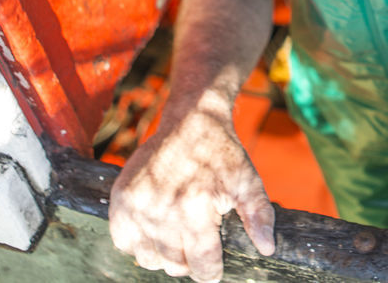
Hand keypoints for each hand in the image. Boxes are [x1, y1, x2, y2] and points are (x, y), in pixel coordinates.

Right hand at [109, 107, 274, 281]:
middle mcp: (161, 207)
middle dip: (190, 262)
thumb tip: (266, 248)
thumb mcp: (248, 181)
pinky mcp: (120, 198)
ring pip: (149, 259)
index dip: (211, 271)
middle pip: (174, 265)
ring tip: (178, 235)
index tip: (214, 269)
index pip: (201, 263)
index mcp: (194, 205)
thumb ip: (259, 216)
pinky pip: (124, 242)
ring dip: (165, 255)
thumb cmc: (220, 152)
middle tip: (198, 244)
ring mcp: (137, 204)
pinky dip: (140, 243)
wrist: (190, 120)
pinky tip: (157, 228)